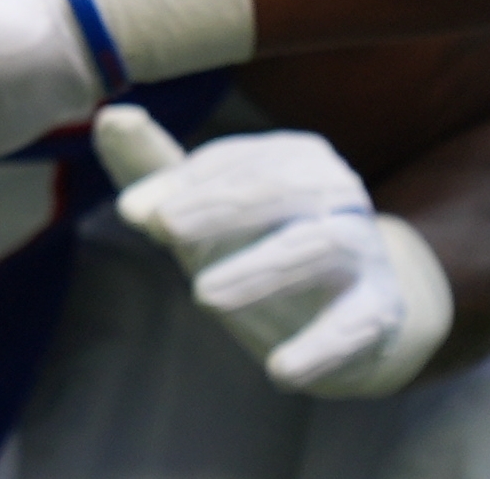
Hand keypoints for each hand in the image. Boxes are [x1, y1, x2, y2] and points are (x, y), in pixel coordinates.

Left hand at [95, 108, 454, 398]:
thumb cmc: (261, 247)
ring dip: (260, 269)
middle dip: (220, 207)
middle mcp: (336, 191)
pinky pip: (356, 324)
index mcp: (295, 156)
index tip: (133, 212)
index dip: (183, 184)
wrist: (353, 316)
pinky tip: (281, 372)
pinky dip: (320, 347)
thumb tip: (110, 117)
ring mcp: (364, 248)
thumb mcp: (204, 212)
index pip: (235, 162)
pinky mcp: (379, 310)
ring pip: (320, 245)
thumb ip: (156, 171)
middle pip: (280, 188)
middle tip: (166, 230)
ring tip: (203, 296)